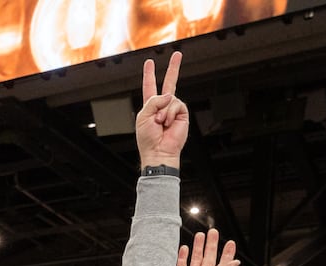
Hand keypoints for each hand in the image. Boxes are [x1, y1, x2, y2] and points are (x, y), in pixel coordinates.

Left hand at [136, 52, 185, 167]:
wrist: (159, 151)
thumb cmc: (148, 138)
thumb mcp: (143, 115)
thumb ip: (154, 100)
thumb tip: (170, 95)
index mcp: (150, 106)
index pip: (150, 86)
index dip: (149, 74)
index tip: (149, 62)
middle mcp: (163, 105)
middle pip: (169, 82)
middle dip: (174, 68)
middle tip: (178, 54)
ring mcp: (173, 109)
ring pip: (170, 97)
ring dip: (163, 111)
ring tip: (160, 124)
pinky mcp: (182, 114)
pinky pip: (177, 104)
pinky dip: (171, 113)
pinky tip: (168, 124)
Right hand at [164, 229, 238, 265]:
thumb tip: (236, 262)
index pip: (223, 263)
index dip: (227, 253)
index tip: (230, 242)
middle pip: (209, 257)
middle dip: (212, 244)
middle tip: (213, 232)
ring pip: (196, 258)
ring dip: (198, 247)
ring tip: (200, 235)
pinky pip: (182, 265)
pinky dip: (183, 256)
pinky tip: (185, 248)